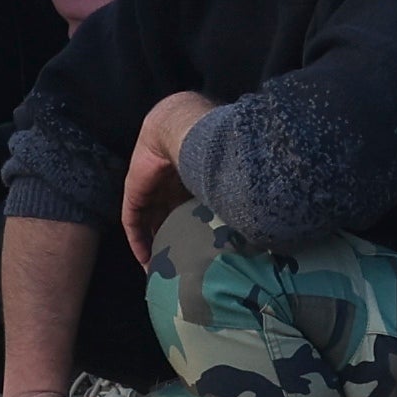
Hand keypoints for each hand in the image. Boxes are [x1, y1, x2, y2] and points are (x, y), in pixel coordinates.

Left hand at [118, 89, 219, 261]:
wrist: (183, 128)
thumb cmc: (212, 150)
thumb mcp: (223, 179)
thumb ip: (235, 194)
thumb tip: (264, 217)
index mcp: (192, 178)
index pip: (188, 207)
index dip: (192, 228)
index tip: (199, 250)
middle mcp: (170, 183)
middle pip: (167, 216)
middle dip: (171, 239)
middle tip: (179, 265)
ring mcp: (151, 187)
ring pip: (149, 221)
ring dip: (153, 244)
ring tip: (161, 269)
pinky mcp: (135, 192)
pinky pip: (132, 220)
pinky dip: (137, 240)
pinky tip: (144, 259)